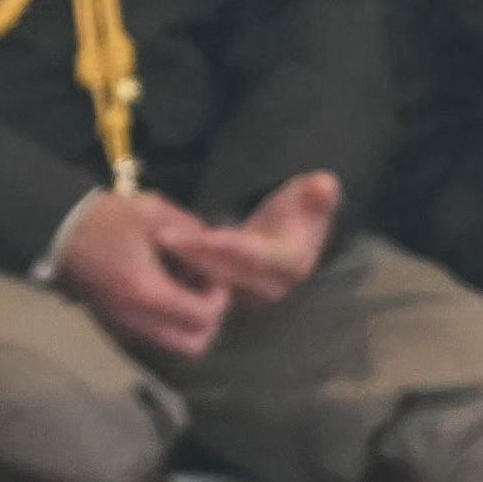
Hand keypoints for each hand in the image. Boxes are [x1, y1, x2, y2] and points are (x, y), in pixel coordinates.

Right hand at [53, 190, 235, 359]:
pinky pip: (153, 334)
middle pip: (192, 346)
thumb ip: (193, 231)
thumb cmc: (105, 219)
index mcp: (149, 293)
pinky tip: (159, 285)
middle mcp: (137, 320)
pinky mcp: (115, 324)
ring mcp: (124, 326)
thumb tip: (213, 247)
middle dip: (206, 320)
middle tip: (202, 290)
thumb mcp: (155, 213)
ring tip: (180, 284)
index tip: (211, 275)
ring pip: (172, 344)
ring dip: (185, 320)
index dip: (218, 298)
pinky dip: (165, 319)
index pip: (204, 318)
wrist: (58, 230)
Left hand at [158, 170, 338, 307]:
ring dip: (183, 266)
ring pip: (211, 282)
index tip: (201, 233)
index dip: (227, 246)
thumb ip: (317, 193)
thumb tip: (325, 184)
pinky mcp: (231, 297)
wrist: (292, 234)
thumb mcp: (313, 196)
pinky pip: (203, 289)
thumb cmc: (300, 210)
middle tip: (163, 236)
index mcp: (293, 262)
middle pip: (227, 272)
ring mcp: (250, 295)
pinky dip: (181, 275)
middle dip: (195, 255)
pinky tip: (157, 259)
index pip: (255, 256)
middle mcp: (272, 286)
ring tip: (157, 244)